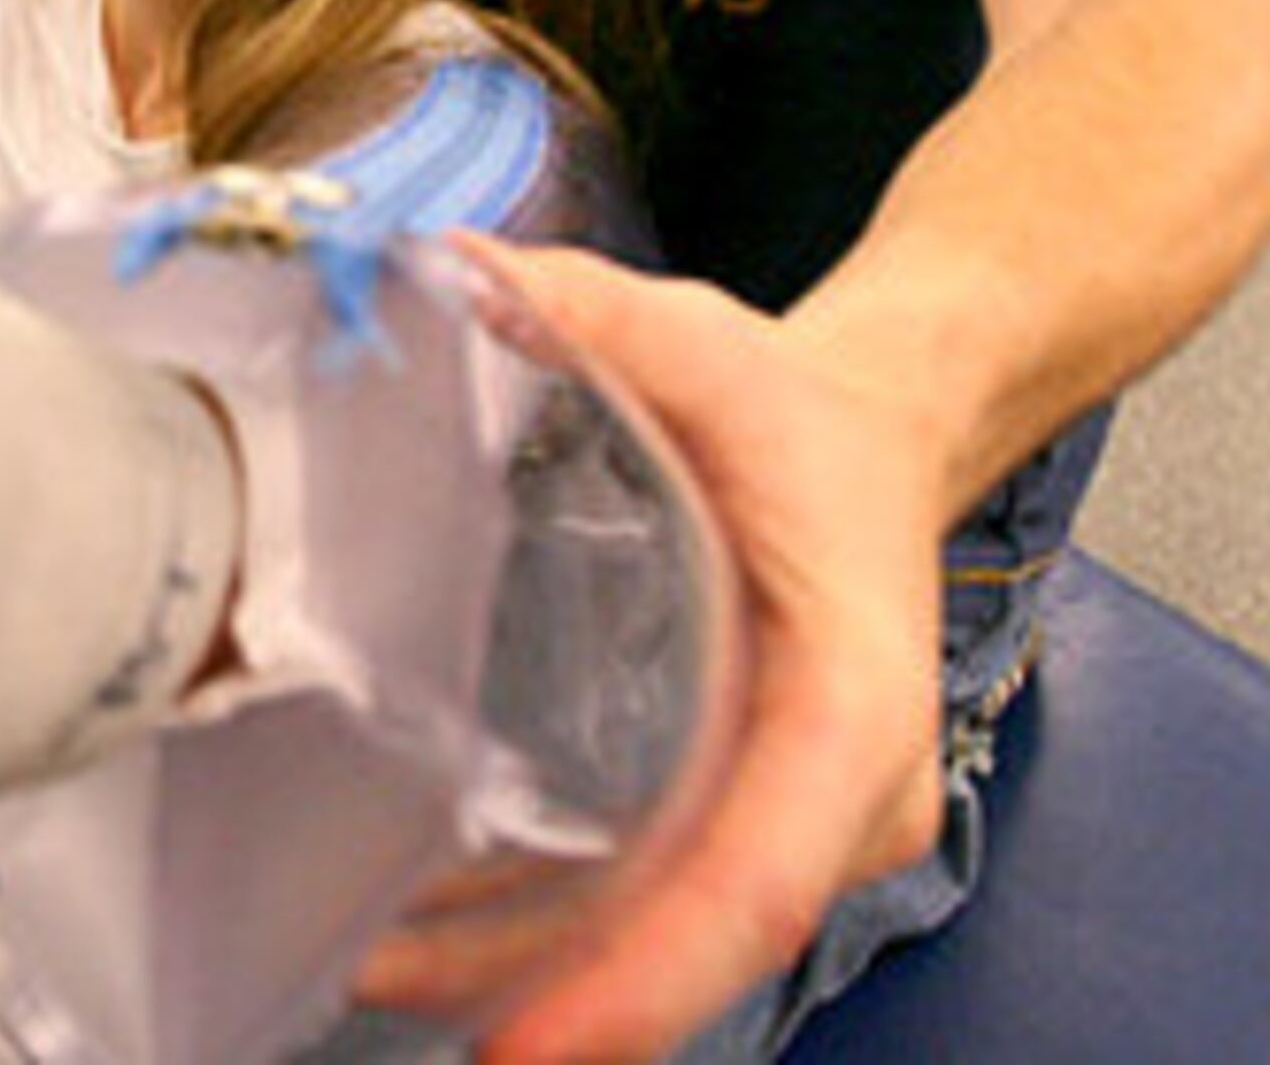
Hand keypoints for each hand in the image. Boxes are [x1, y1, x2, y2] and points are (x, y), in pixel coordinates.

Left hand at [354, 239, 949, 1062]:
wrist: (886, 427)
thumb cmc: (802, 410)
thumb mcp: (702, 342)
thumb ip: (574, 308)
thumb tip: (436, 280)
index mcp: (851, 694)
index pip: (756, 875)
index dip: (643, 971)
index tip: (528, 1036)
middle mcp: (847, 789)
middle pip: (705, 935)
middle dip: (564, 998)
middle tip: (392, 995)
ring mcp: (807, 819)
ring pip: (682, 939)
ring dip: (544, 980)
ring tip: (382, 979)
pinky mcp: (758, 817)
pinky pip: (671, 905)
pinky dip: (564, 940)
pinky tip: (439, 941)